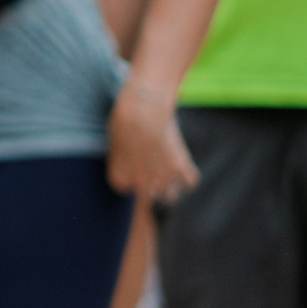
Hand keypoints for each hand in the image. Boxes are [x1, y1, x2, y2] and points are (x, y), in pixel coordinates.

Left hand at [108, 78, 197, 202]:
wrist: (142, 109)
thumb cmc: (125, 120)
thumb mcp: (116, 141)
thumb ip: (125, 157)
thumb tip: (142, 163)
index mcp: (118, 178)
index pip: (124, 188)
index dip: (129, 175)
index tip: (131, 159)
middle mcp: (139, 183)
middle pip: (149, 197)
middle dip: (152, 186)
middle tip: (153, 165)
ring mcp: (160, 177)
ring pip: (170, 198)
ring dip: (171, 188)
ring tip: (169, 172)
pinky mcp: (180, 166)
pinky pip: (190, 182)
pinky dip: (189, 176)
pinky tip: (183, 165)